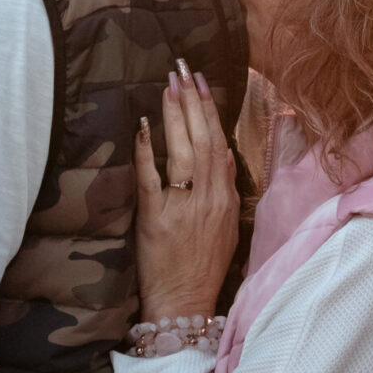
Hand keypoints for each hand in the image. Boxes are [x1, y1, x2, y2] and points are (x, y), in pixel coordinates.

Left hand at [133, 62, 239, 322]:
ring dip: (176, 116)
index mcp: (227, 199)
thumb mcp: (227, 226)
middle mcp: (210, 199)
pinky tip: (144, 126)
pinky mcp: (157, 220)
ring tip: (168, 86)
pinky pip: (152, 178)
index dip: (211, 111)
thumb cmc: (204, 266)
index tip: (202, 83)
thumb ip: (225, 189)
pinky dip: (148, 150)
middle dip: (194, 101)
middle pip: (204, 140)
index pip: (221, 144)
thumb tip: (220, 152)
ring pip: (183, 152)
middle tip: (182, 70)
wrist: (185, 302)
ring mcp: (184, 208)